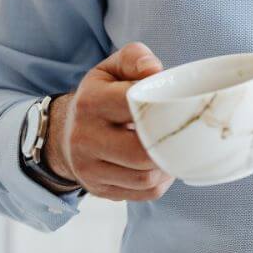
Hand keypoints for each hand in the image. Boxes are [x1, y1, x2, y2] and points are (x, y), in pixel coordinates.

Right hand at [43, 42, 175, 201]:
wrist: (67, 131)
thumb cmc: (103, 94)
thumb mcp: (113, 67)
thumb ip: (136, 58)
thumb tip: (154, 71)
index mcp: (91, 103)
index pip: (134, 107)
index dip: (164, 108)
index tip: (180, 105)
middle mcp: (84, 139)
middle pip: (141, 152)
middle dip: (169, 144)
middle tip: (185, 132)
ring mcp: (89, 170)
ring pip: (144, 178)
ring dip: (168, 166)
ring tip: (176, 148)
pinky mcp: (100, 190)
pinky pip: (142, 194)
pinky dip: (161, 182)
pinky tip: (164, 165)